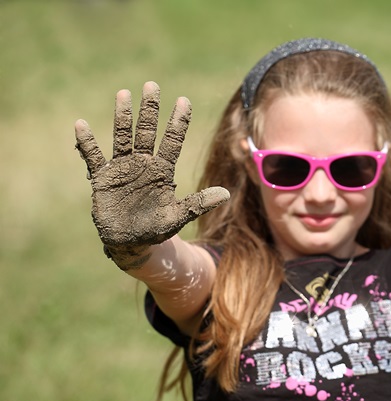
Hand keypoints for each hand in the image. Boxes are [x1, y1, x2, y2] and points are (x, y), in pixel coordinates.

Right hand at [75, 81, 229, 268]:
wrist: (131, 243)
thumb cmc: (155, 229)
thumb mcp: (178, 216)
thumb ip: (198, 203)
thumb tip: (226, 194)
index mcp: (162, 170)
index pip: (172, 141)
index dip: (178, 122)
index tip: (184, 100)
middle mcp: (143, 164)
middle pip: (147, 131)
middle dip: (150, 110)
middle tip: (153, 85)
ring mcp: (122, 168)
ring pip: (122, 137)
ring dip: (123, 117)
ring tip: (124, 94)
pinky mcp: (103, 178)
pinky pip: (93, 157)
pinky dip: (87, 143)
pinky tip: (82, 125)